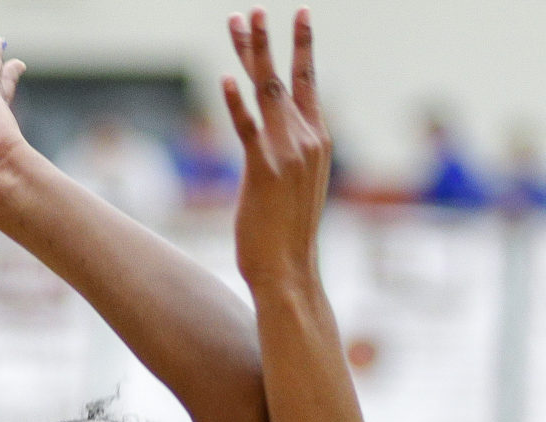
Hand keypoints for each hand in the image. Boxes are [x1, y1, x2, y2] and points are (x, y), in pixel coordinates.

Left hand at [222, 8, 330, 285]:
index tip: (298, 14)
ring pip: (268, 93)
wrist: (290, 271)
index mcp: (318, 141)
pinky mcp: (262, 172)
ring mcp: (286, 154)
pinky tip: (226, 79)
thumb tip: (278, 144)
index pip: (309, 82)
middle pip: (285, 78)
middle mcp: (307, 140)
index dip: (302, 46)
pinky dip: (237, 104)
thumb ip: (291, 156)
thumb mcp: (297, 186)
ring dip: (252, 55)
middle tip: (254, 9)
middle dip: (268, 40)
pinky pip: (248, 130)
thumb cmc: (288, 234)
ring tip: (239, 23)